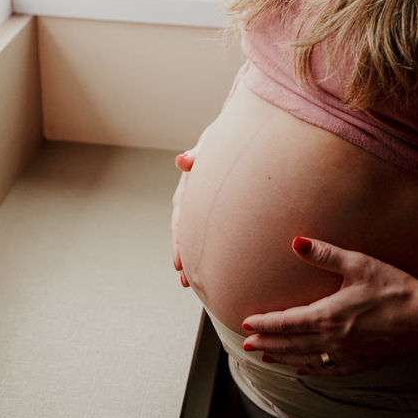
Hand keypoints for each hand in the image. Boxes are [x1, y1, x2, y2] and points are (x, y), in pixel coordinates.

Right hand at [171, 126, 209, 286]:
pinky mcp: (217, 208)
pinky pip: (212, 231)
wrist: (238, 135)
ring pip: (196, 235)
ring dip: (194, 256)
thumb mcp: (210, 144)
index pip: (180, 219)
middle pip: (185, 233)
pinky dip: (209, 248)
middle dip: (185, 257)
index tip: (179, 263)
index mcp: (189, 187)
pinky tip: (216, 263)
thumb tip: (181, 161)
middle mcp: (194, 199)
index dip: (179, 242)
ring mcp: (205, 205)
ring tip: (192, 281)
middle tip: (186, 281)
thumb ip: (197, 154)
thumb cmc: (224, 139)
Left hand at [241, 237, 417, 376]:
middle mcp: (334, 340)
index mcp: (328, 316)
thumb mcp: (359, 264)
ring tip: (267, 358)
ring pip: (306, 359)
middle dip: (268, 344)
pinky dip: (311, 370)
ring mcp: (348, 354)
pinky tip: (303, 369)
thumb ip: (325, 254)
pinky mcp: (362, 362)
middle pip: (291, 344)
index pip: (286, 322)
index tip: (247, 324)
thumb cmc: (395, 288)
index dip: (265, 323)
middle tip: (248, 345)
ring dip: (284, 358)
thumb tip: (296, 242)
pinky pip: (329, 370)